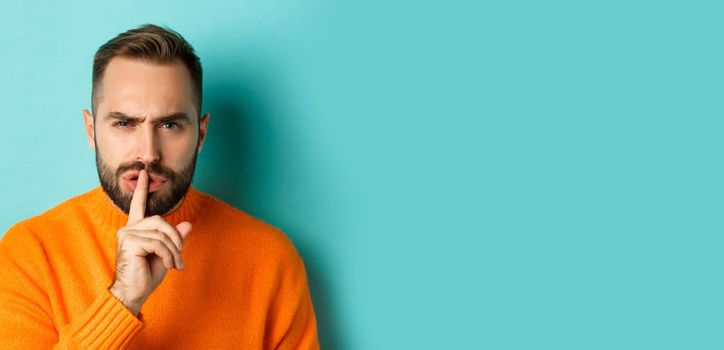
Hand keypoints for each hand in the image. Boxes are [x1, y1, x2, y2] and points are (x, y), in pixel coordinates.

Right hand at [108, 169, 191, 315]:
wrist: (133, 293)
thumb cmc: (146, 276)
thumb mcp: (166, 254)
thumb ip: (175, 239)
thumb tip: (187, 225)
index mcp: (136, 229)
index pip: (139, 205)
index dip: (142, 188)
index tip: (144, 172)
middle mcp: (129, 228)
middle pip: (160, 221)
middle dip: (175, 239)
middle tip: (179, 257)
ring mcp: (127, 234)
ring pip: (161, 233)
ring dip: (173, 250)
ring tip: (175, 264)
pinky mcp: (129, 242)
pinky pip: (158, 242)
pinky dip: (167, 254)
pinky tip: (167, 265)